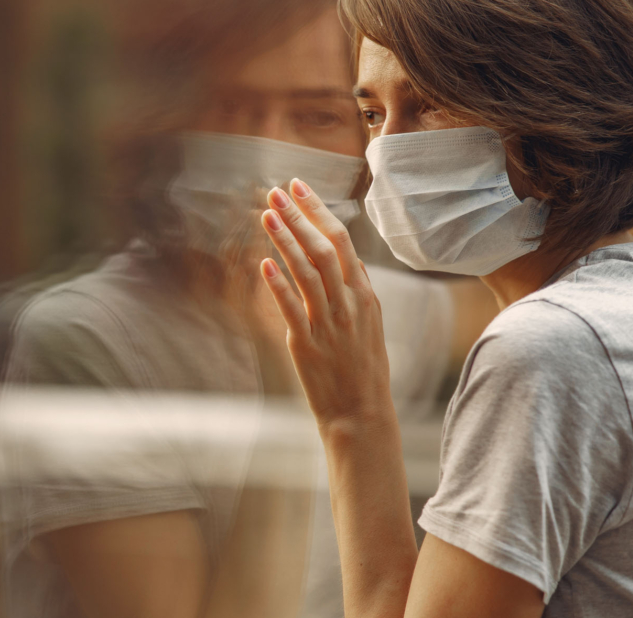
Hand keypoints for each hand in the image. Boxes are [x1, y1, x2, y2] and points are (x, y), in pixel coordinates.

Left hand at [258, 180, 394, 431]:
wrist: (362, 414)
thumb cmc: (363, 370)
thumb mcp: (369, 325)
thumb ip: (357, 292)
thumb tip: (347, 262)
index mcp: (365, 295)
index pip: (343, 241)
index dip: (319, 211)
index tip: (299, 187)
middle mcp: (349, 304)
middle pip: (325, 248)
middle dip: (300, 216)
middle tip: (277, 191)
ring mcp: (329, 323)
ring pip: (308, 271)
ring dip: (286, 240)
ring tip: (267, 215)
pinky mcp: (308, 344)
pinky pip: (292, 308)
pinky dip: (278, 284)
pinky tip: (264, 263)